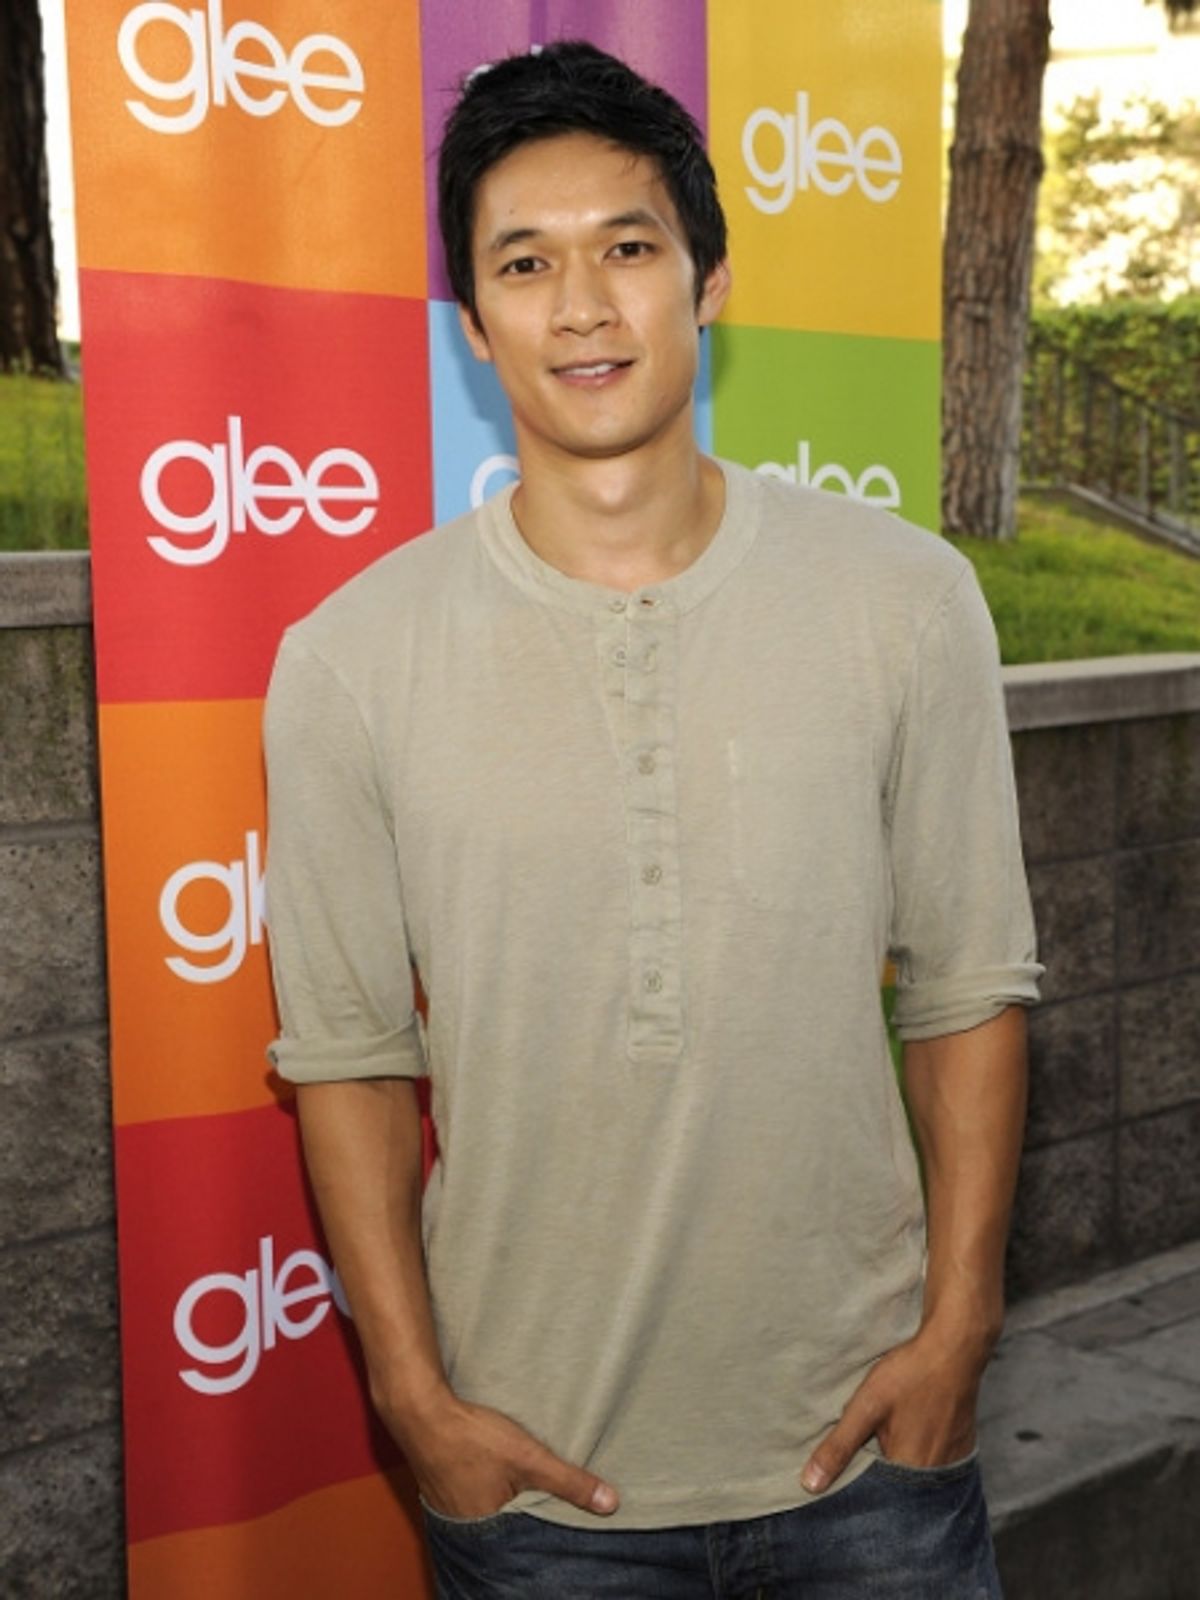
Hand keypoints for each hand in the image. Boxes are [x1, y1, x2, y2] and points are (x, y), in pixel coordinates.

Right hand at [384, 1388, 619, 1519]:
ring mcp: (450, 1512)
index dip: (544, 1537)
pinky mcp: (441, 1492)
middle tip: (543, 1511)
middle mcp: (466, 1530)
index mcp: (488, 1531)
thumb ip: (569, 1482)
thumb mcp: (529, 1457)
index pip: (526, 1547)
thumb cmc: (473, 1436)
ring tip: (521, 1496)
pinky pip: (471, 1506)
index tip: (561, 1532)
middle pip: (506, 1534)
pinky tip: (495, 1481)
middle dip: (526, 1525)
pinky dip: (487, 1498)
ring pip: (489, 1520)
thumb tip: (610, 1503)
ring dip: (506, 1510)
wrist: (421, 1412)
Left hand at [800, 1325, 986, 1493]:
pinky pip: (937, 1461)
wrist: (954, 1347)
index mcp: (911, 1469)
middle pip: (901, 1488)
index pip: (880, 1498)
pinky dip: (921, 1453)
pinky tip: (910, 1433)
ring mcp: (954, 1459)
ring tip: (886, 1441)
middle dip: (881, 1478)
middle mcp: (936, 1473)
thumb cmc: (910, 1374)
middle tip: (867, 1451)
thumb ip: (839, 1446)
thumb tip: (810, 1484)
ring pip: (919, 1474)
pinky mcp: (961, 1445)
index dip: (861, 1489)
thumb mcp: (867, 1406)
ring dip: (902, 1464)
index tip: (846, 1479)